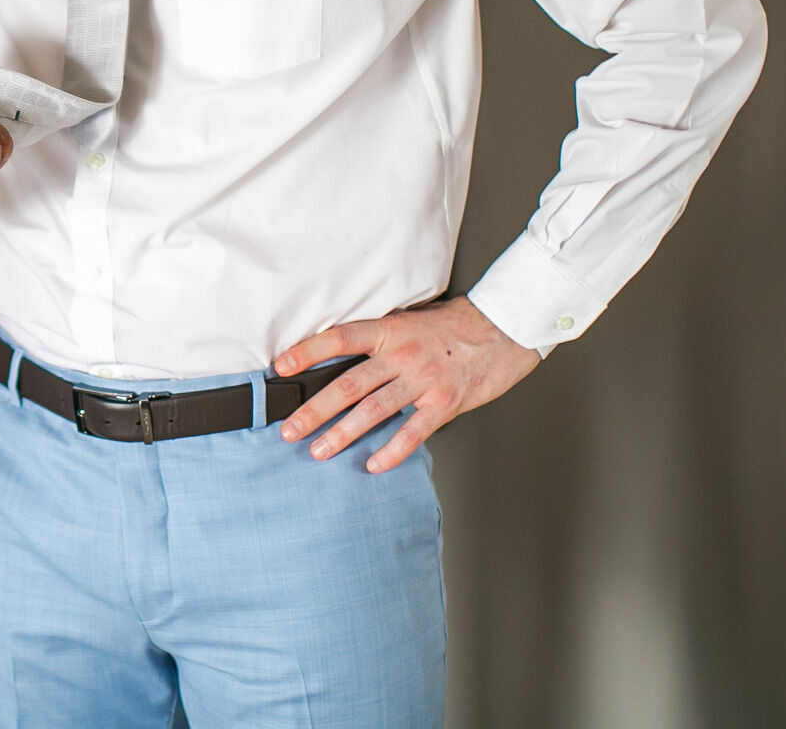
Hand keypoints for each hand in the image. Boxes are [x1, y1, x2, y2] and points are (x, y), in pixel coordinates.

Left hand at [274, 295, 539, 472]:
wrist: (504, 329)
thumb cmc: (455, 326)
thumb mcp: (410, 321)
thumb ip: (380, 339)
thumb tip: (341, 354)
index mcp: (389, 331)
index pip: (339, 339)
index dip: (307, 352)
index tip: (280, 368)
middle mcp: (402, 355)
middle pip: (348, 384)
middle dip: (314, 409)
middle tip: (288, 429)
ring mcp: (423, 380)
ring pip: (373, 410)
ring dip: (342, 434)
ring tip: (318, 451)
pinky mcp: (445, 402)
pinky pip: (412, 432)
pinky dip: (392, 451)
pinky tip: (373, 464)